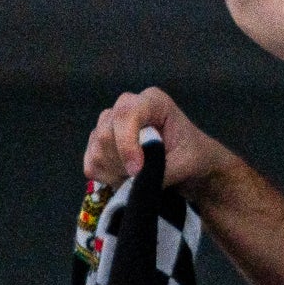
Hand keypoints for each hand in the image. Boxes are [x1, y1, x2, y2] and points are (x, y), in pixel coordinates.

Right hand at [84, 88, 229, 194]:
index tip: (136, 170)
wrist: (190, 164)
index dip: (126, 144)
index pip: (126, 114)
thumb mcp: (187, 162)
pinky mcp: (99, 143)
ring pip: (96, 150)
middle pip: (105, 134)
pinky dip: (106, 177)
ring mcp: (109, 123)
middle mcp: (126, 106)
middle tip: (142, 176)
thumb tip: (135, 183)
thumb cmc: (193, 155)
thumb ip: (161, 170)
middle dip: (122, 163)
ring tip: (138, 177)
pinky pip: (90, 163)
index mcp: (152, 101)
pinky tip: (125, 178)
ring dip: (115, 172)